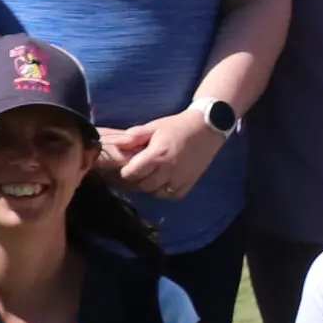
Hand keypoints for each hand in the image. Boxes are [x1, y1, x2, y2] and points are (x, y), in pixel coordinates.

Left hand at [101, 108, 224, 200]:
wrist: (207, 127)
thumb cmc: (177, 126)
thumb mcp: (154, 126)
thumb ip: (134, 136)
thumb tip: (115, 144)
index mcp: (156, 155)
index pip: (131, 174)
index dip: (128, 170)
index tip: (131, 165)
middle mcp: (168, 170)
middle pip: (143, 185)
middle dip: (140, 178)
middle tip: (143, 170)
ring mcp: (180, 179)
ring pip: (156, 193)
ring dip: (152, 186)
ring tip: (154, 175)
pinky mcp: (190, 183)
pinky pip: (172, 196)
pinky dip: (167, 191)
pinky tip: (166, 181)